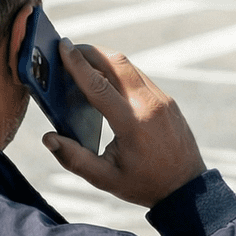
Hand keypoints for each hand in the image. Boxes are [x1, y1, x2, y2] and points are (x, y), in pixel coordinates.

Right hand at [42, 38, 206, 207]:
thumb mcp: (104, 178)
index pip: (98, 85)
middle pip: (116, 63)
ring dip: (104, 58)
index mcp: (131, 123)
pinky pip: (139, 76)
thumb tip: (48, 138)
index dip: (77, 64)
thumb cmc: (143, 184)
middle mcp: (149, 105)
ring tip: (83, 61)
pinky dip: (119, 70)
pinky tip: (105, 78)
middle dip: (90, 52)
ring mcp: (162, 100)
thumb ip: (73, 158)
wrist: (187, 189)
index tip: (62, 46)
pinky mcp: (167, 100)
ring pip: (129, 66)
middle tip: (68, 49)